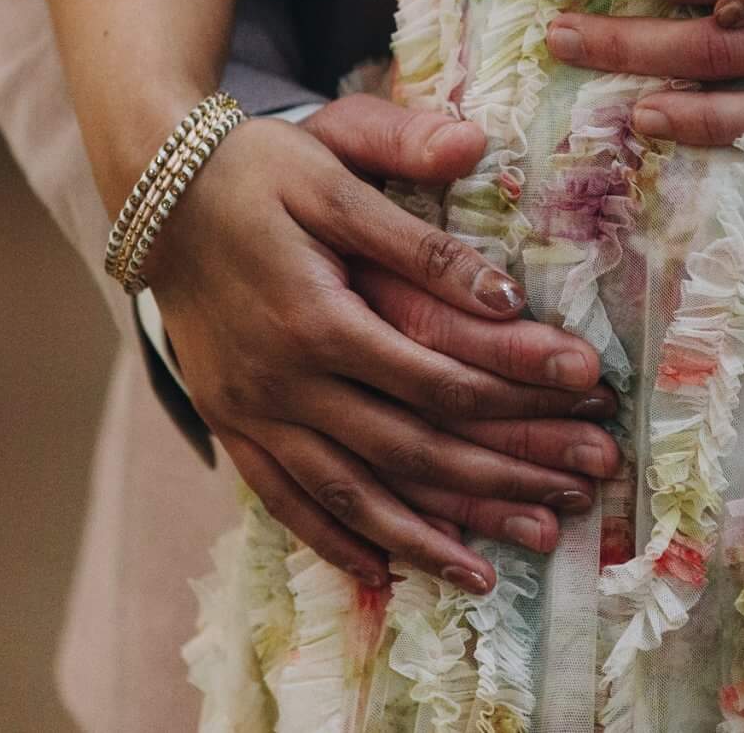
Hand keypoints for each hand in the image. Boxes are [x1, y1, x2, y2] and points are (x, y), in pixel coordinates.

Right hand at [145, 95, 621, 591]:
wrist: (154, 186)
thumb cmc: (256, 167)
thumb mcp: (336, 167)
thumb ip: (418, 229)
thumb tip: (504, 282)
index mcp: (319, 316)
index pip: (440, 374)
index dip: (521, 390)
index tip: (590, 395)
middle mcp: (285, 380)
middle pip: (410, 448)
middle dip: (500, 478)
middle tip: (575, 497)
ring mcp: (252, 411)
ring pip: (351, 494)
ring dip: (425, 538)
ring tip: (492, 576)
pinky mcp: (229, 421)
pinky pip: (284, 498)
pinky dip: (333, 540)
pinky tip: (383, 570)